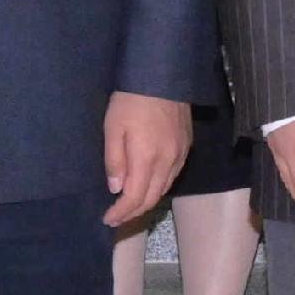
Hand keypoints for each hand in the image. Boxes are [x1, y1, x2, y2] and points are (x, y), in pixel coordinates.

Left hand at [100, 89, 190, 229]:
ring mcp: (180, 155)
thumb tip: (116, 189)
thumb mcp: (112, 128)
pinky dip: (159, 186)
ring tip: (130, 206)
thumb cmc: (131, 100)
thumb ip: (114, 160)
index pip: (135, 198)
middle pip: (152, 198)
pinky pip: (173, 175)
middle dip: (133, 212)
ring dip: (147, 201)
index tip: (108, 219)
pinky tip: (149, 184)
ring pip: (164, 189)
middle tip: (116, 218)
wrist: (162, 75)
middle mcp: (168, 162)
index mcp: (147, 159)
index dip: (122, 213)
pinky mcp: (187, 146)